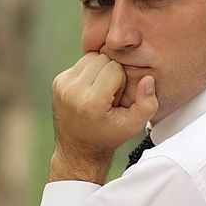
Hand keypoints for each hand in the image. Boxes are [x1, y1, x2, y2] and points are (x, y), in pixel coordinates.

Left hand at [49, 52, 158, 182]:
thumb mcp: (134, 125)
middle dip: (111, 72)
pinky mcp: (58, 81)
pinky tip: (91, 90)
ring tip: (101, 91)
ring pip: (91, 57)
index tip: (117, 99)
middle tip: (109, 95)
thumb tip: (147, 78)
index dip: (122, 81)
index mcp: (91, 102)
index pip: (115, 68)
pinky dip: (89, 72)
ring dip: (100, 69)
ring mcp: (62, 85)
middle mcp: (73, 91)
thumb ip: (148, 103)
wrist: (79, 149)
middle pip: (102, 59)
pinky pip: (81, 63)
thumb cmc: (107, 136)